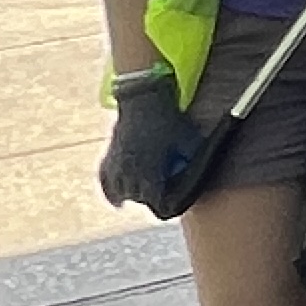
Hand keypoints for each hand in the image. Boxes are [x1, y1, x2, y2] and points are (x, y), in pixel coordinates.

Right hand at [99, 72, 182, 210]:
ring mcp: (116, 165)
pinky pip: (105, 183)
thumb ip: (191, 159)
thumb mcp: (188, 140)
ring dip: (131, 196)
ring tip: (141, 197)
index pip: (153, 199)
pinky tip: (118, 201)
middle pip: (137, 198)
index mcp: (149, 169)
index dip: (162, 205)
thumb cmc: (168, 120)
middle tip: (159, 199)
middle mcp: (129, 171)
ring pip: (120, 193)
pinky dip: (111, 193)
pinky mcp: (107, 158)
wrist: (142, 100)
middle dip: (148, 200)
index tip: (169, 206)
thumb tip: (200, 173)